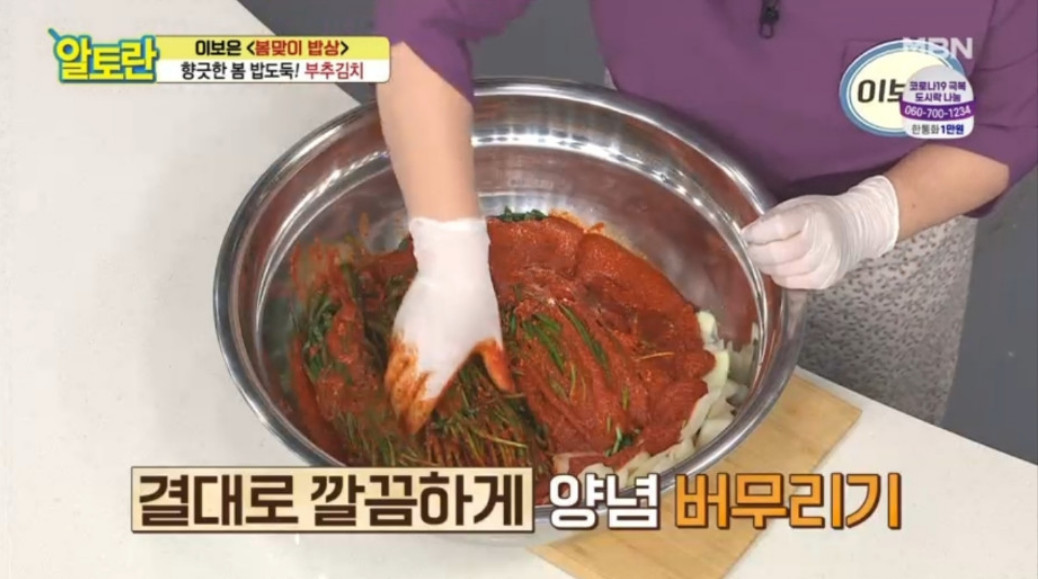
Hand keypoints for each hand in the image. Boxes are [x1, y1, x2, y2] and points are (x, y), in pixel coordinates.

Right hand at [385, 217, 514, 433]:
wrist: (451, 269)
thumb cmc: (476, 303)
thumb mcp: (491, 338)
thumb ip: (497, 366)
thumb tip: (509, 389)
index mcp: (440, 369)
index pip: (419, 406)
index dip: (413, 423)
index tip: (412, 434)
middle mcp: (417, 361)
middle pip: (399, 397)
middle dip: (399, 414)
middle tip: (402, 425)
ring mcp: (403, 344)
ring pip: (388, 379)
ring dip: (391, 395)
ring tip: (395, 406)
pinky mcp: (396, 328)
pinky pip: (388, 358)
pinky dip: (389, 372)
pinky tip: (395, 376)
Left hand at [741, 176, 900, 289]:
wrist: (855, 229)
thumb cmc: (820, 215)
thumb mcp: (797, 206)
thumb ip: (773, 219)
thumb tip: (747, 234)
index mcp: (812, 216)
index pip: (778, 227)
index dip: (757, 233)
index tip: (747, 234)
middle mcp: (821, 241)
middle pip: (777, 254)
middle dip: (756, 253)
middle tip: (751, 248)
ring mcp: (825, 264)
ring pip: (781, 272)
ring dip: (766, 266)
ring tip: (764, 257)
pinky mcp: (825, 280)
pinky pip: (791, 283)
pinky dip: (779, 276)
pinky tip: (779, 266)